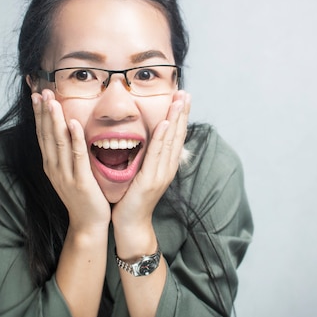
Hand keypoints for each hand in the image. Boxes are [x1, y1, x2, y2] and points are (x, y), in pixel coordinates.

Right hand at [31, 89, 110, 231]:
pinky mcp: (81, 181)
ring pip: (58, 143)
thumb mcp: (70, 172)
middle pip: (46, 135)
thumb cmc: (83, 197)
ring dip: (54, 120)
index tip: (36, 94)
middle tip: (41, 90)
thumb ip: (67, 154)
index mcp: (51, 165)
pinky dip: (74, 138)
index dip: (39, 114)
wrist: (88, 224)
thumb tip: (68, 131)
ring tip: (52, 101)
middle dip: (44, 112)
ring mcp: (66, 175)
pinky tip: (73, 123)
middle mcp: (54, 168)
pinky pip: (77, 156)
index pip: (42, 134)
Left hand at [112, 90, 190, 230]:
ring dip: (175, 119)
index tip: (182, 97)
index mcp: (166, 165)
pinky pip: (158, 155)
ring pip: (171, 141)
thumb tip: (146, 140)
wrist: (131, 223)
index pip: (176, 136)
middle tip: (185, 92)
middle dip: (182, 113)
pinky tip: (166, 124)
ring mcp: (161, 173)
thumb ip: (147, 157)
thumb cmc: (133, 198)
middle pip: (178, 135)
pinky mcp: (151, 179)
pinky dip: (163, 139)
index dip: (180, 116)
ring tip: (179, 101)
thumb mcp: (142, 173)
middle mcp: (168, 167)